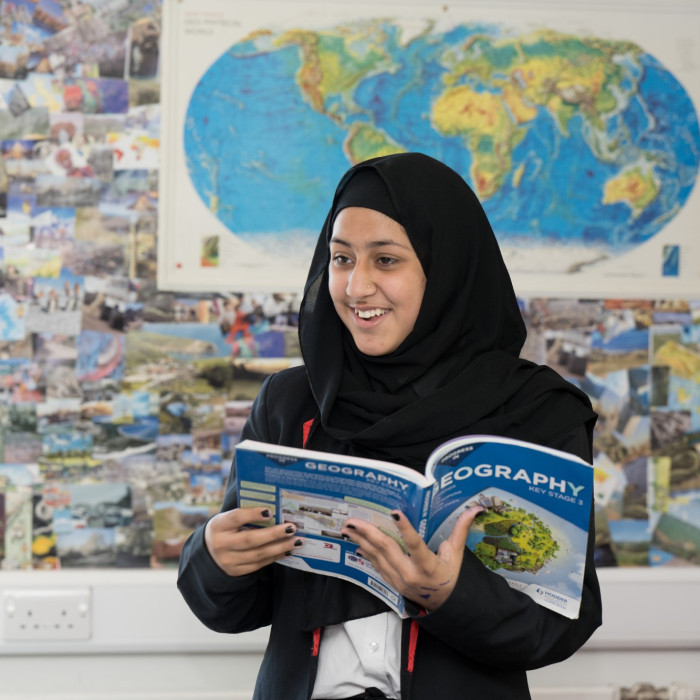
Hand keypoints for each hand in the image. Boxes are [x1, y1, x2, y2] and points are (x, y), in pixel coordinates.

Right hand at [204, 506, 302, 576]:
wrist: (209, 553)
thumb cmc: (225, 529)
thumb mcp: (227, 519)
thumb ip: (245, 515)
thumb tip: (273, 511)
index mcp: (218, 526)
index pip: (235, 518)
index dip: (252, 514)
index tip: (270, 511)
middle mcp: (221, 544)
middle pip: (250, 539)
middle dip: (273, 534)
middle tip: (292, 528)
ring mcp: (228, 561)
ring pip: (258, 554)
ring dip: (280, 547)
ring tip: (296, 541)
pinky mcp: (236, 571)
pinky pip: (259, 565)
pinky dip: (275, 556)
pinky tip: (287, 550)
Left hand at [341, 506, 482, 610]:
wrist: (444, 605)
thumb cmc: (450, 576)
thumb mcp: (456, 554)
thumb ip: (461, 529)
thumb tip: (475, 508)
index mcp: (427, 566)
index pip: (415, 544)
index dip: (404, 528)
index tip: (395, 512)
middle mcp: (410, 574)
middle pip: (387, 550)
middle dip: (368, 532)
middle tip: (355, 519)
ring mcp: (398, 580)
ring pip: (376, 557)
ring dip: (361, 540)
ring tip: (349, 527)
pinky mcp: (392, 582)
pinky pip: (375, 565)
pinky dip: (365, 552)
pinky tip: (357, 541)